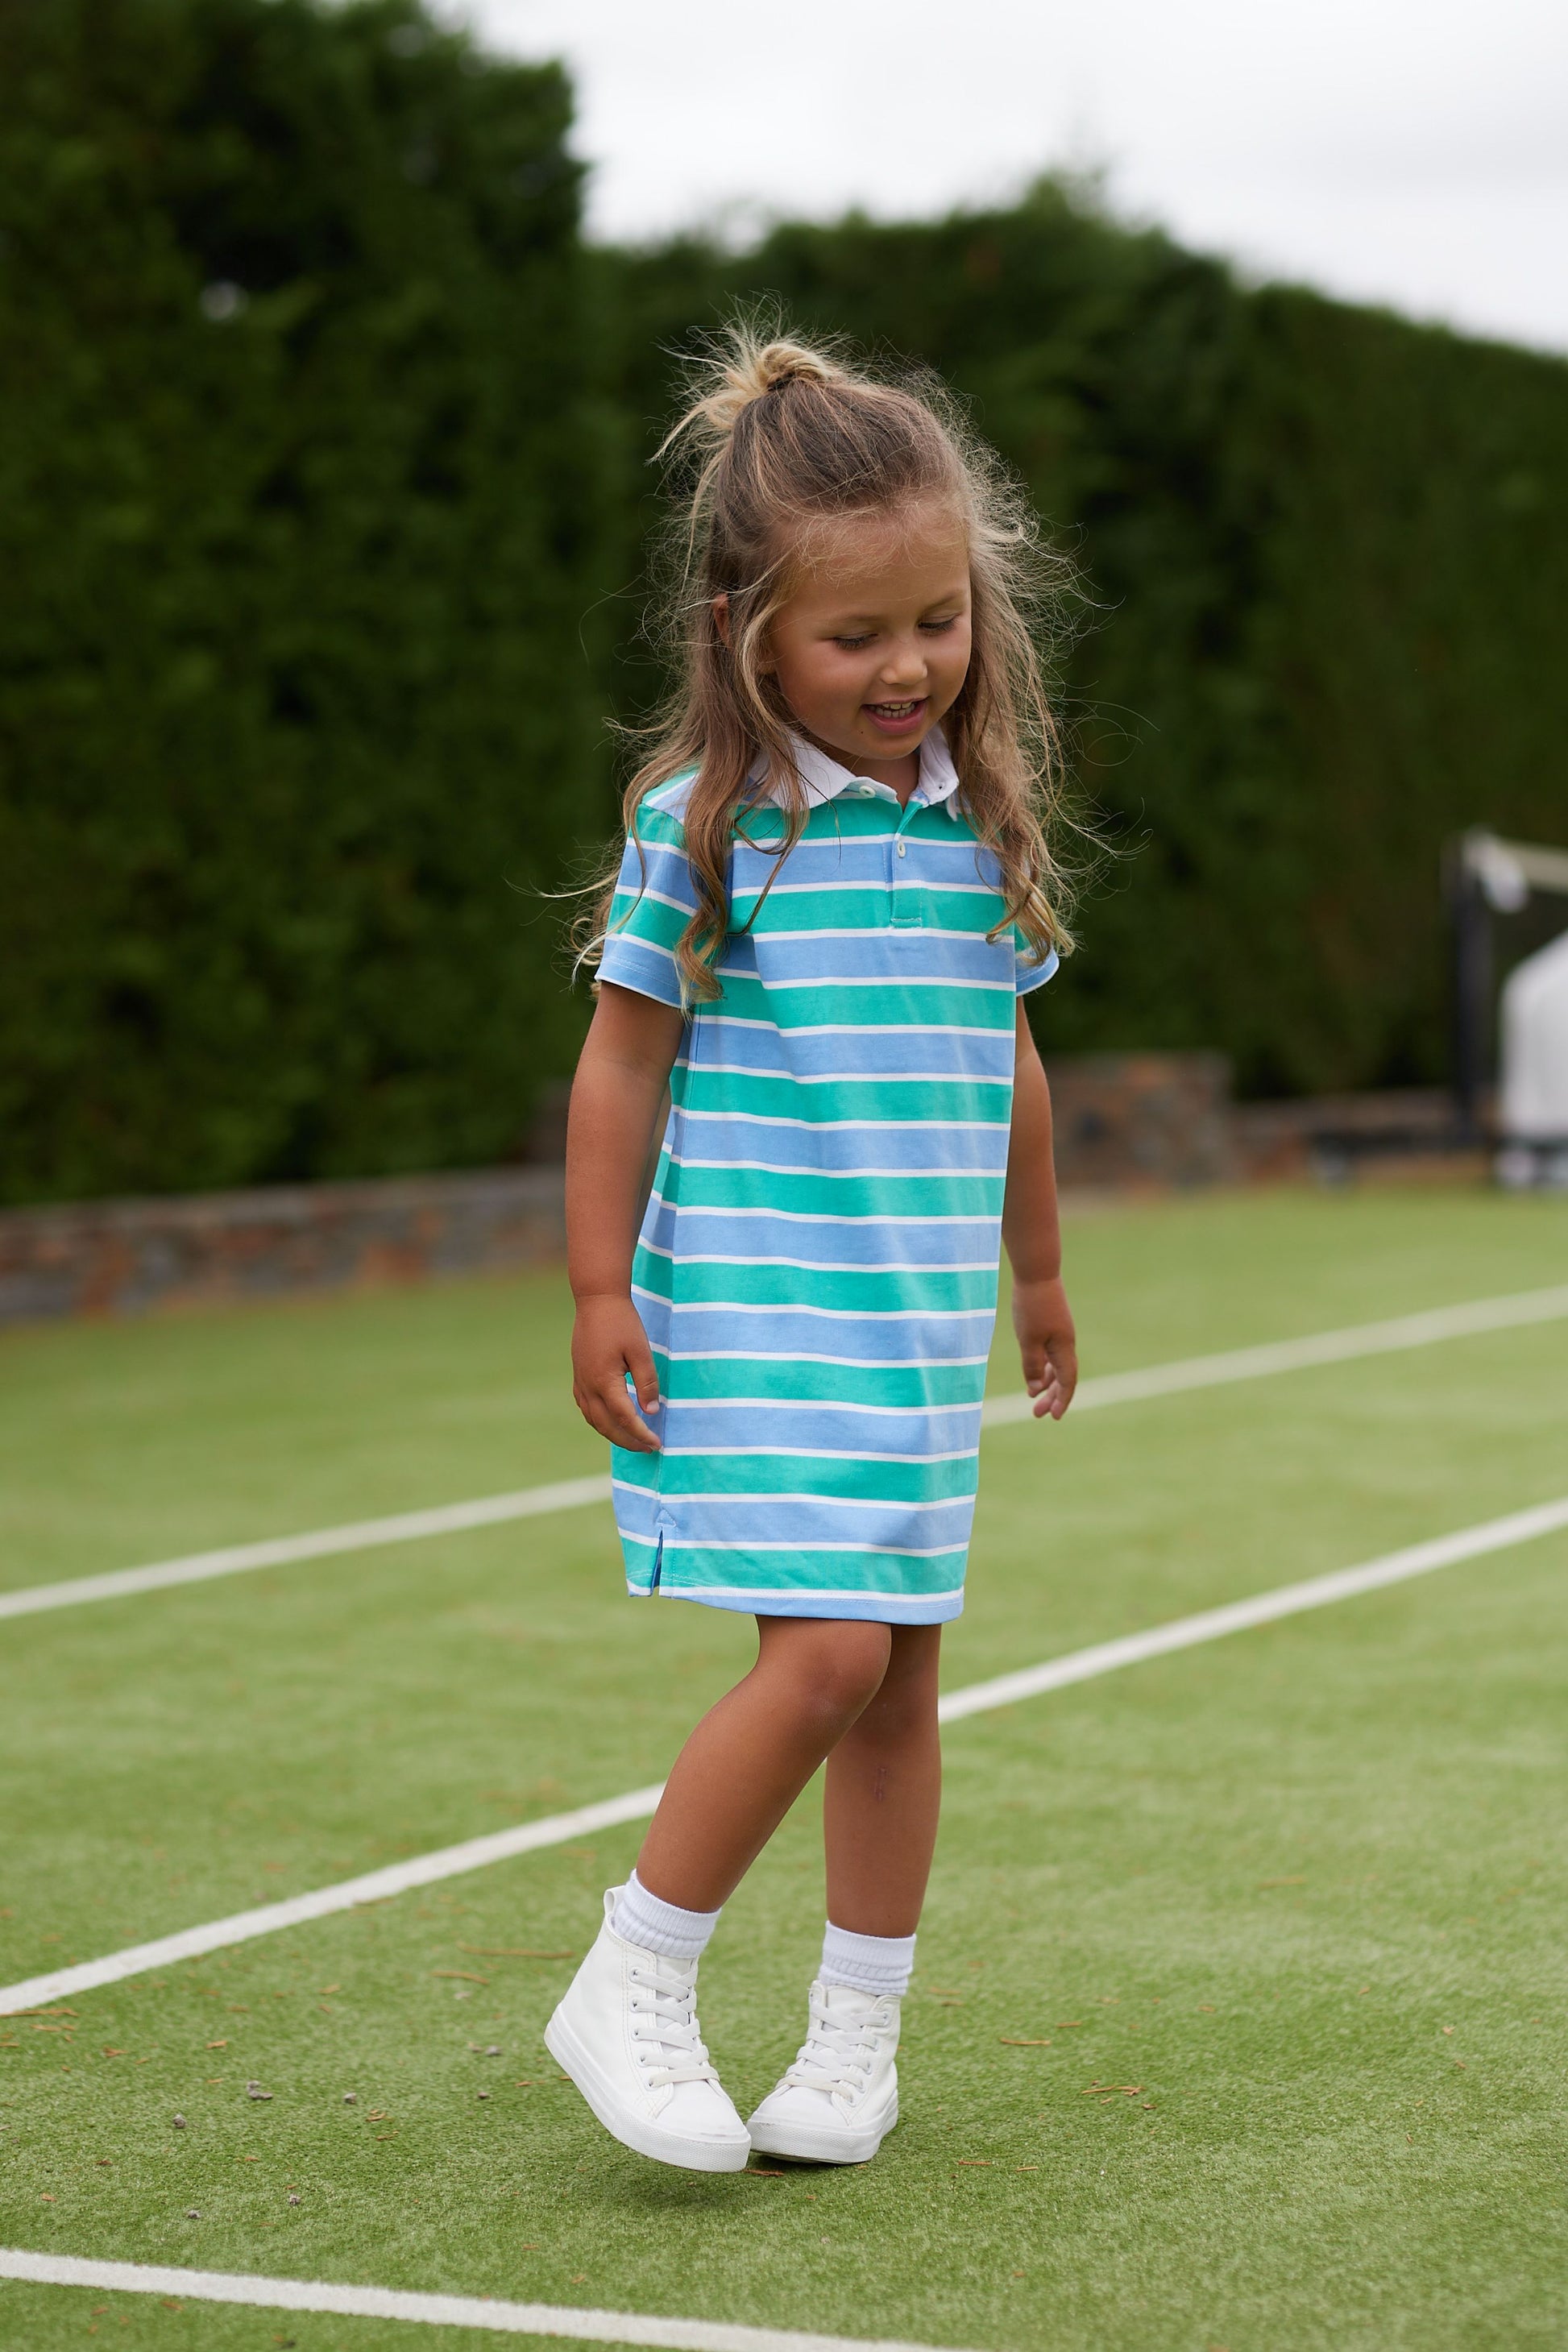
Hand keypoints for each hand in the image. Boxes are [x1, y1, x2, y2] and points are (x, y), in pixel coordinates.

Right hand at [571, 1293, 662, 1450]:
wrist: (597, 1300)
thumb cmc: (622, 1323)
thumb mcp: (641, 1351)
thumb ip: (647, 1383)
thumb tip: (651, 1412)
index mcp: (604, 1382)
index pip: (625, 1418)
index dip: (642, 1434)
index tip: (657, 1444)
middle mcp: (588, 1386)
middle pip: (606, 1426)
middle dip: (628, 1441)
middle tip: (648, 1448)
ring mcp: (580, 1381)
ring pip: (593, 1419)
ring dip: (613, 1434)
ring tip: (633, 1440)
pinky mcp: (578, 1375)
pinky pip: (586, 1407)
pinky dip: (600, 1420)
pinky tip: (612, 1421)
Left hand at [1012, 1274, 1077, 1419]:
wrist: (1037, 1273)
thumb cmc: (1032, 1306)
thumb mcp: (1028, 1340)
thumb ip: (1031, 1365)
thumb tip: (1033, 1388)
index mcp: (1064, 1348)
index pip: (1067, 1382)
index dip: (1062, 1401)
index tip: (1053, 1417)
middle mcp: (1065, 1343)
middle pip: (1063, 1377)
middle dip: (1051, 1397)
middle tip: (1037, 1414)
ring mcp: (1059, 1334)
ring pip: (1056, 1366)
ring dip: (1045, 1383)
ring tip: (1032, 1397)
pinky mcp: (1051, 1326)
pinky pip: (1050, 1354)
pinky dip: (1042, 1366)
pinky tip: (1032, 1374)